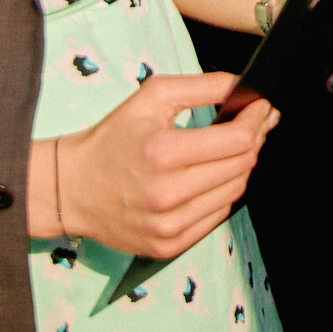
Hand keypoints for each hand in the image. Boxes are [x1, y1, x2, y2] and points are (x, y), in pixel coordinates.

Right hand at [49, 72, 275, 258]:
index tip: (262, 107)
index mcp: (163, 153)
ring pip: (235, 191)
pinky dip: (222, 193)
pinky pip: (217, 216)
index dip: (258, 119)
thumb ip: (204, 85)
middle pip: (242, 165)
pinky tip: (213, 176)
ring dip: (242, 166)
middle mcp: (168, 194)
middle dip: (255, 138)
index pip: (237, 139)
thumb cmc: (112, 138)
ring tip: (233, 148)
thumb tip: (245, 87)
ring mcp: (169, 226)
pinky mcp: (168, 246)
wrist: (70, 188)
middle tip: (255, 123)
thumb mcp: (152, 97)